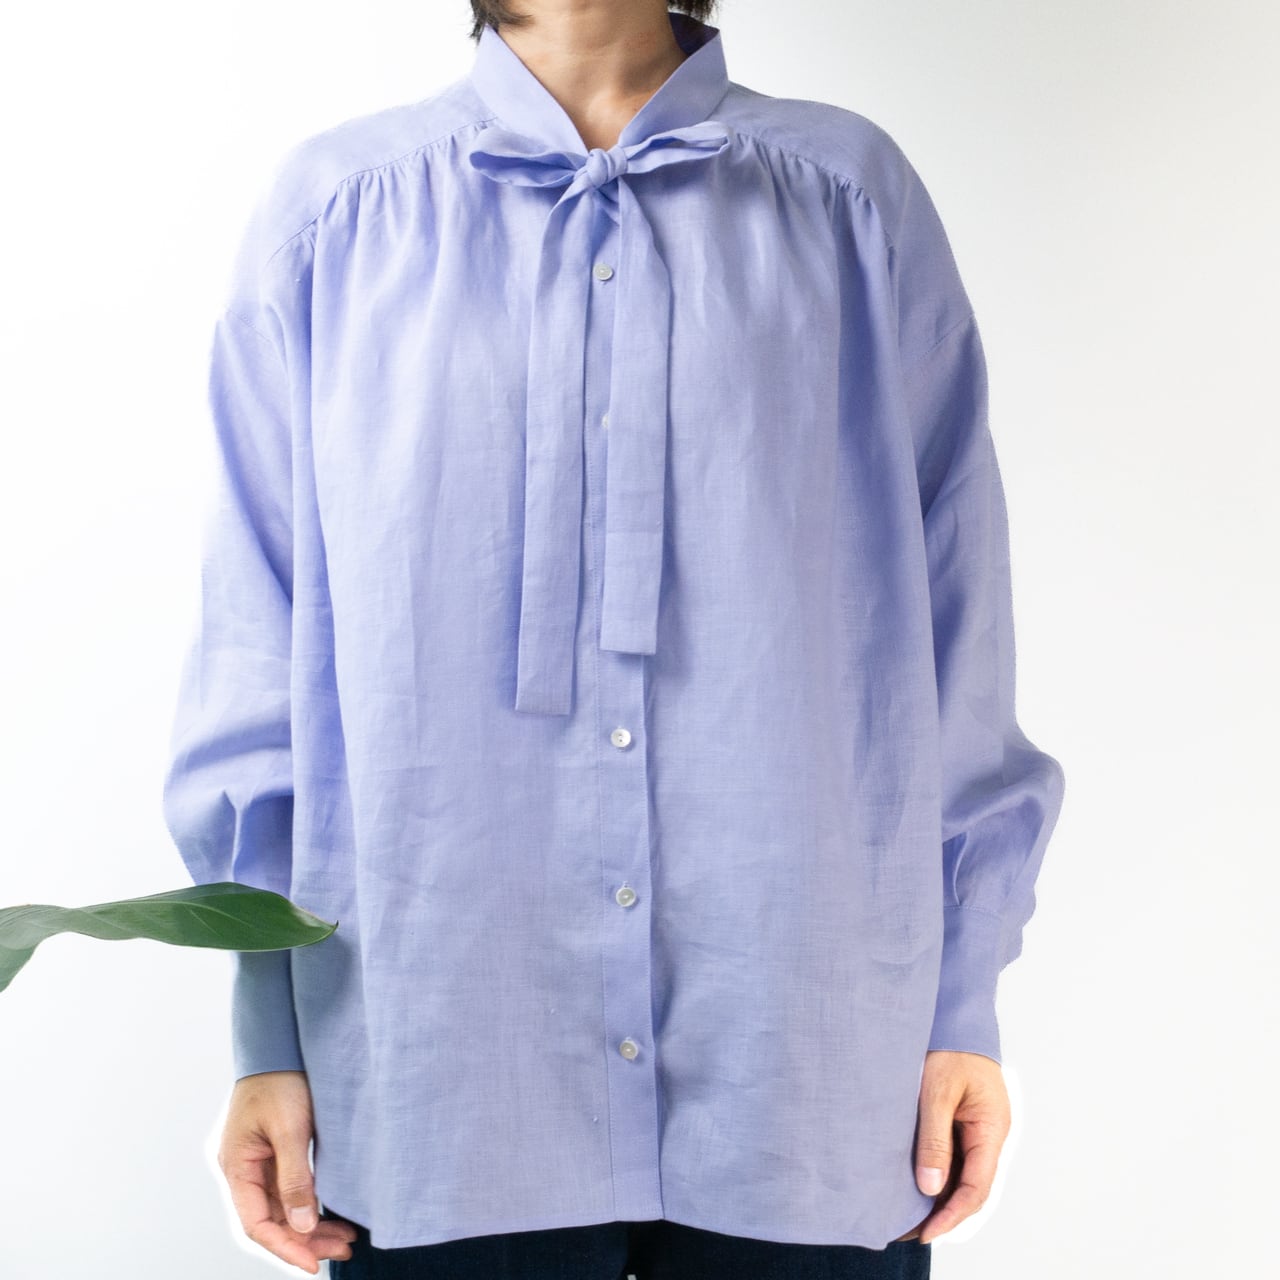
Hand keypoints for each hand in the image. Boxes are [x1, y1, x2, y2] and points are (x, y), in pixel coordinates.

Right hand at [217, 1069, 358, 1274]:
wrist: (282, 1042)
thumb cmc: (280, 1079)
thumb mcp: (290, 1128)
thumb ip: (295, 1177)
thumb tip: (302, 1226)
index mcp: (236, 1167)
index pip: (257, 1224)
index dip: (285, 1248)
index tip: (314, 1264)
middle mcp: (244, 1170)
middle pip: (272, 1220)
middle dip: (305, 1241)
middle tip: (343, 1251)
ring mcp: (259, 1162)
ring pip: (284, 1208)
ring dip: (312, 1227)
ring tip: (345, 1241)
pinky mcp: (277, 1152)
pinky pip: (291, 1190)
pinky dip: (312, 1204)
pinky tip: (333, 1214)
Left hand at [892, 1049, 1010, 1243]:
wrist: (955, 1013)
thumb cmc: (949, 1045)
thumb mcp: (937, 1091)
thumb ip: (934, 1138)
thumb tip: (930, 1186)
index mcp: (991, 1128)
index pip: (976, 1187)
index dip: (951, 1214)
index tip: (925, 1233)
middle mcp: (989, 1133)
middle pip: (970, 1186)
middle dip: (942, 1212)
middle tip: (908, 1231)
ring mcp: (978, 1126)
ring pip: (961, 1172)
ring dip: (938, 1194)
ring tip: (905, 1213)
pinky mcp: (963, 1118)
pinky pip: (953, 1154)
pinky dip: (936, 1171)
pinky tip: (912, 1181)